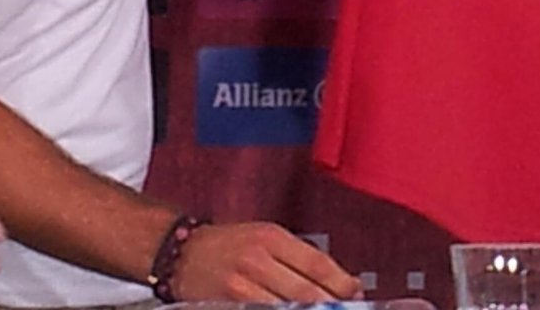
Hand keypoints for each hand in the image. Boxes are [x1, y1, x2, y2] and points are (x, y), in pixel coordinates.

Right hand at [171, 220, 362, 303]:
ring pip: (288, 308)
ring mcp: (241, 285)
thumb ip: (298, 257)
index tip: (356, 294)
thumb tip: (340, 282)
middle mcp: (257, 259)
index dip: (341, 283)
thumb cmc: (230, 245)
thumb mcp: (265, 237)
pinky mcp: (229, 304)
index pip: (316, 264)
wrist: (183, 253)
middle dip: (331, 305)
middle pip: (306, 291)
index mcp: (271, 237)